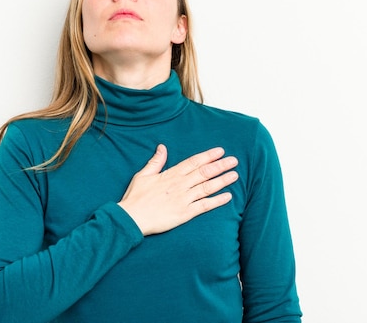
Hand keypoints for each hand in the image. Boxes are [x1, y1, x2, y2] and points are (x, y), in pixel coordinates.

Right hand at [118, 144, 237, 235]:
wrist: (132, 218)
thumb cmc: (135, 197)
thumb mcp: (143, 175)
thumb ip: (155, 161)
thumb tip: (162, 147)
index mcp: (171, 175)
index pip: (194, 162)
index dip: (208, 156)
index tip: (220, 151)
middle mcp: (180, 185)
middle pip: (204, 172)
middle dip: (220, 165)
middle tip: (234, 160)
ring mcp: (184, 199)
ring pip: (208, 187)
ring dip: (222, 180)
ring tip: (235, 175)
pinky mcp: (185, 213)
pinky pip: (205, 206)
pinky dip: (217, 201)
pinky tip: (228, 197)